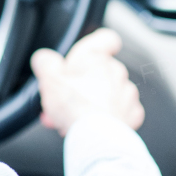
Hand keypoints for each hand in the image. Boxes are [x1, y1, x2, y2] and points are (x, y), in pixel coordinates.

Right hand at [30, 29, 144, 136]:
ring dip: (95, 102)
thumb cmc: (75, 106)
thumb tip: (43, 58)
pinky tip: (94, 125)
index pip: (107, 39)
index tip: (91, 53)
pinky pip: (121, 112)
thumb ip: (46, 64)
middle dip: (84, 84)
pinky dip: (110, 118)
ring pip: (110, 93)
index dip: (100, 43)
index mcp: (96, 58)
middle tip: (67, 99)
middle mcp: (116, 71)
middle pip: (101, 71)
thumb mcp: (49, 79)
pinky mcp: (132, 114)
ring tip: (76, 117)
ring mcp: (126, 93)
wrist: (95, 136)